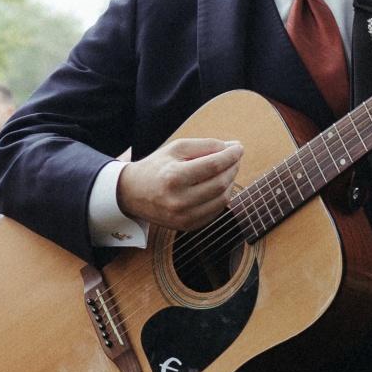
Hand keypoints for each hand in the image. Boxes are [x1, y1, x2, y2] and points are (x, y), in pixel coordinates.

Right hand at [117, 138, 243, 230]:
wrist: (133, 194)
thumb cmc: (158, 167)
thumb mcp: (177, 148)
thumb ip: (206, 145)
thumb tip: (234, 147)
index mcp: (174, 177)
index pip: (213, 165)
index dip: (231, 155)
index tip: (239, 147)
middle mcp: (179, 200)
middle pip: (221, 183)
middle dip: (233, 167)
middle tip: (234, 157)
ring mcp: (184, 217)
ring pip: (223, 199)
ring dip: (231, 182)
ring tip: (227, 170)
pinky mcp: (189, 226)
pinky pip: (217, 211)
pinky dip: (223, 196)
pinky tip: (219, 186)